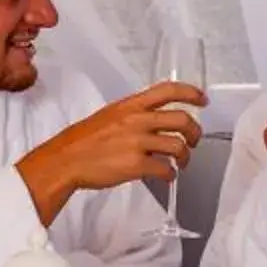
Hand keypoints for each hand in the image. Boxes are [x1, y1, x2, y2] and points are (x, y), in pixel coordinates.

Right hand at [19, 82, 203, 224]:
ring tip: (181, 163)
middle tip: (194, 141)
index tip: (202, 99)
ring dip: (185, 157)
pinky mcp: (136, 165)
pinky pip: (166, 169)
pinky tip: (167, 176)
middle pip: (182, 119)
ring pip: (178, 146)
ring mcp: (137, 142)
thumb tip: (154, 123)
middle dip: (195, 132)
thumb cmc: (83, 142)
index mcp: (130, 106)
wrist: (64, 161)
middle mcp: (137, 120)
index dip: (191, 93)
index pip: (168, 90)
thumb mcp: (109, 116)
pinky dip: (171, 175)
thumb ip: (133, 116)